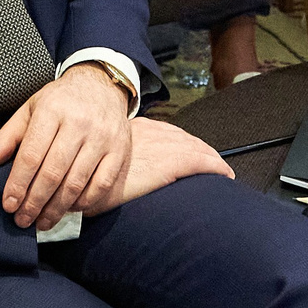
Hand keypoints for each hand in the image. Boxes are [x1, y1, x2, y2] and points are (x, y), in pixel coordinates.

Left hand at [0, 64, 132, 230]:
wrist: (101, 85)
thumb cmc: (60, 101)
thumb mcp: (31, 108)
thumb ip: (9, 135)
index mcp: (52, 110)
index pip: (31, 155)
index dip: (18, 184)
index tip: (9, 205)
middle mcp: (79, 123)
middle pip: (53, 172)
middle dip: (35, 202)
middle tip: (23, 220)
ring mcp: (102, 137)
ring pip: (76, 182)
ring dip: (57, 208)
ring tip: (42, 222)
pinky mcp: (120, 150)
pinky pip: (101, 184)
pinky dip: (84, 202)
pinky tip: (70, 209)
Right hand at [76, 116, 232, 215]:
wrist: (82, 178)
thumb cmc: (87, 174)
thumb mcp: (100, 159)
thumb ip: (113, 158)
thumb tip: (118, 168)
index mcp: (137, 129)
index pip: (168, 133)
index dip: (184, 143)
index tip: (193, 152)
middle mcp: (153, 132)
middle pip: (186, 138)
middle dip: (201, 150)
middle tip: (215, 163)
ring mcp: (162, 146)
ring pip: (197, 148)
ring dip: (211, 159)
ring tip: (222, 170)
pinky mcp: (169, 163)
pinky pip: (202, 162)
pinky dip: (216, 167)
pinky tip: (225, 175)